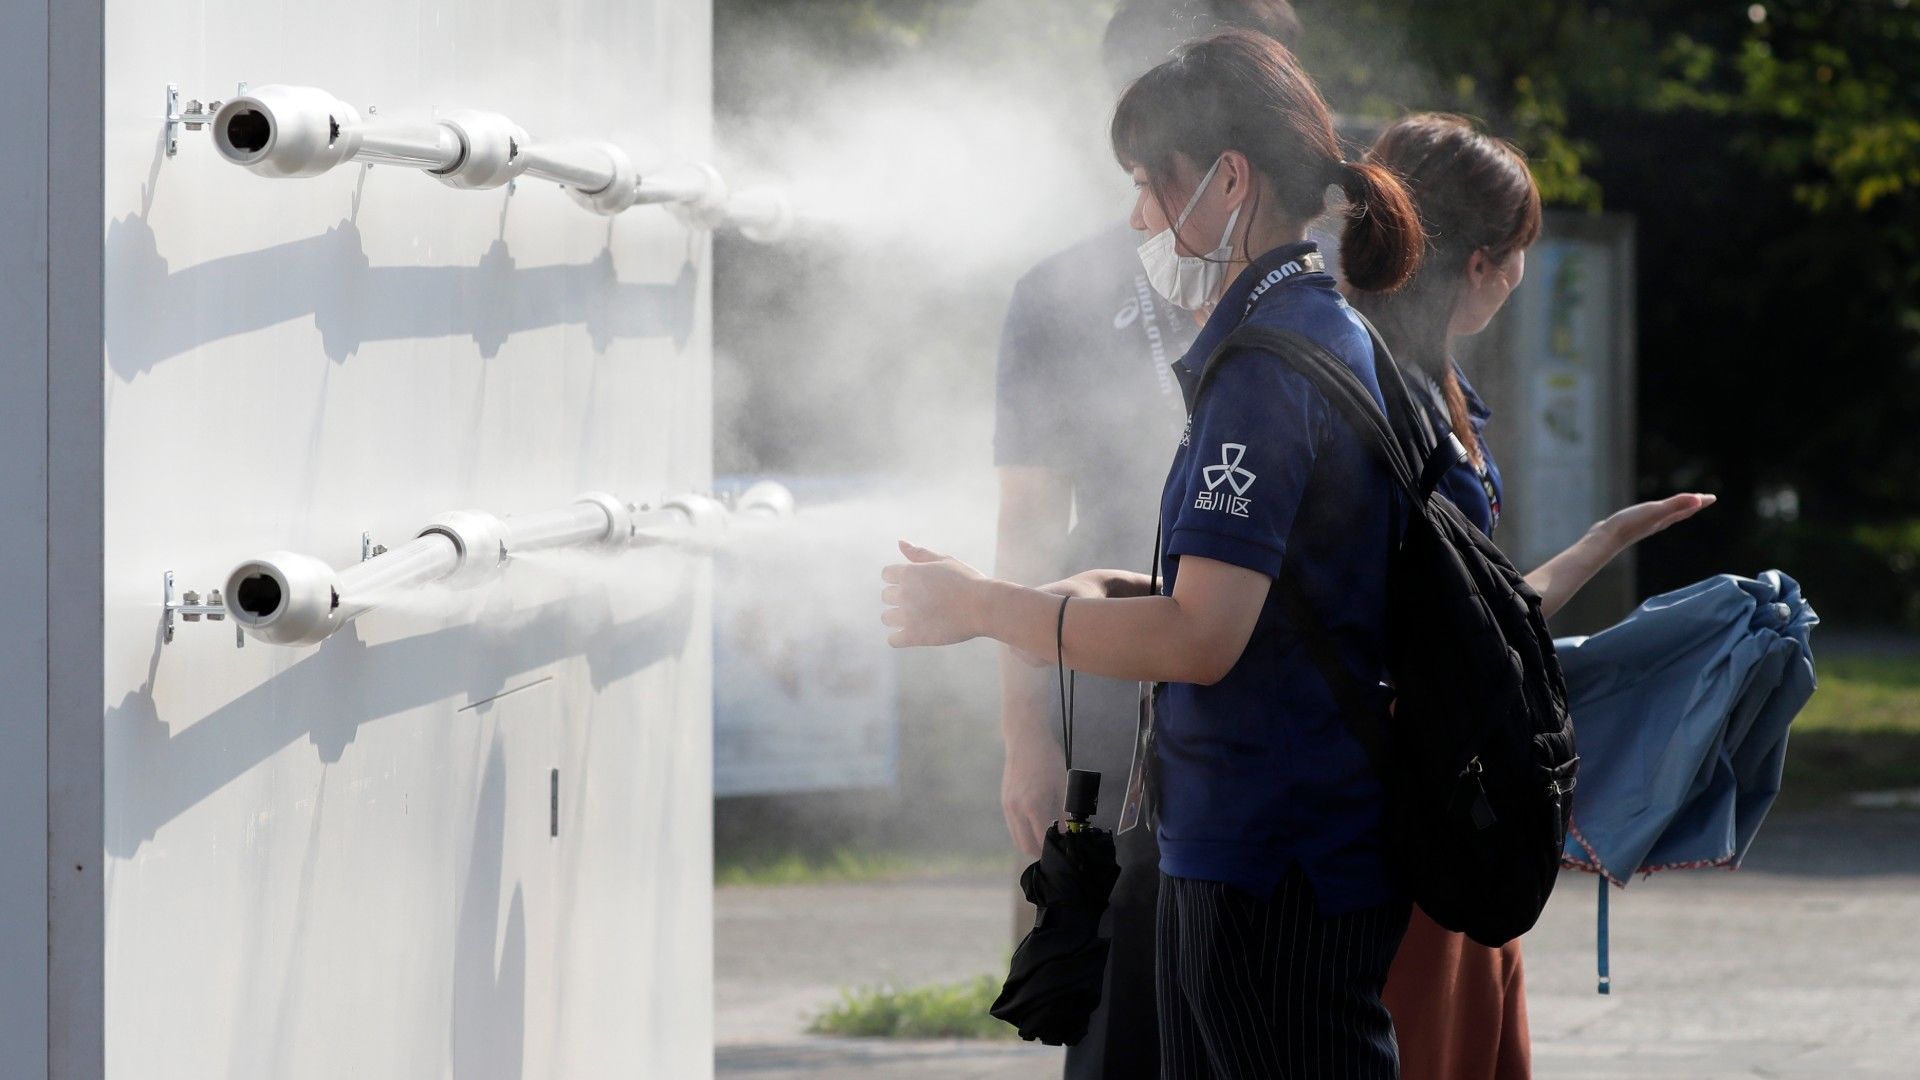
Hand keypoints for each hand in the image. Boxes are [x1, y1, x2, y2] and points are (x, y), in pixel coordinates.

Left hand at [880, 540, 992, 647]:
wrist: (983, 607)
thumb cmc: (967, 581)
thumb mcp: (944, 561)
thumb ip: (919, 553)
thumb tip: (900, 542)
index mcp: (909, 573)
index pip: (887, 574)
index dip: (899, 579)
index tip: (915, 584)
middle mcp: (904, 593)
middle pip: (886, 596)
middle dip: (899, 598)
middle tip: (922, 602)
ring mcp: (908, 616)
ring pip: (886, 618)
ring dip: (898, 618)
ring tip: (918, 618)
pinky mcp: (915, 636)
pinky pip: (894, 640)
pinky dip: (900, 638)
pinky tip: (914, 634)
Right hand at [1001, 731, 1065, 858]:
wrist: (1025, 740)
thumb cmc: (1048, 760)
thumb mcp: (1062, 786)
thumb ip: (1065, 813)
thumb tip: (1070, 833)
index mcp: (1034, 806)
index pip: (1042, 840)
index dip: (1054, 848)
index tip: (1064, 850)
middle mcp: (1017, 810)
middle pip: (1025, 846)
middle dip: (1041, 852)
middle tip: (1055, 849)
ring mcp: (1008, 807)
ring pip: (1016, 838)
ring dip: (1030, 843)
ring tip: (1046, 840)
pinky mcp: (1004, 802)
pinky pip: (1012, 827)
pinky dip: (1023, 832)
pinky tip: (1035, 826)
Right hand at [1596, 493, 1715, 551]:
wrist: (1607, 539)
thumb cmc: (1630, 524)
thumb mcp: (1655, 511)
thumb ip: (1676, 505)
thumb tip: (1699, 501)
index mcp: (1665, 518)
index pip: (1687, 509)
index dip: (1700, 502)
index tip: (1712, 497)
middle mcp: (1658, 523)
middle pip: (1679, 513)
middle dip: (1691, 506)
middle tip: (1701, 500)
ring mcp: (1645, 525)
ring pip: (1666, 517)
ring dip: (1675, 511)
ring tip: (1680, 508)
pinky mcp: (1633, 524)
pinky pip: (1651, 518)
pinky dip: (1657, 514)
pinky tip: (1651, 515)